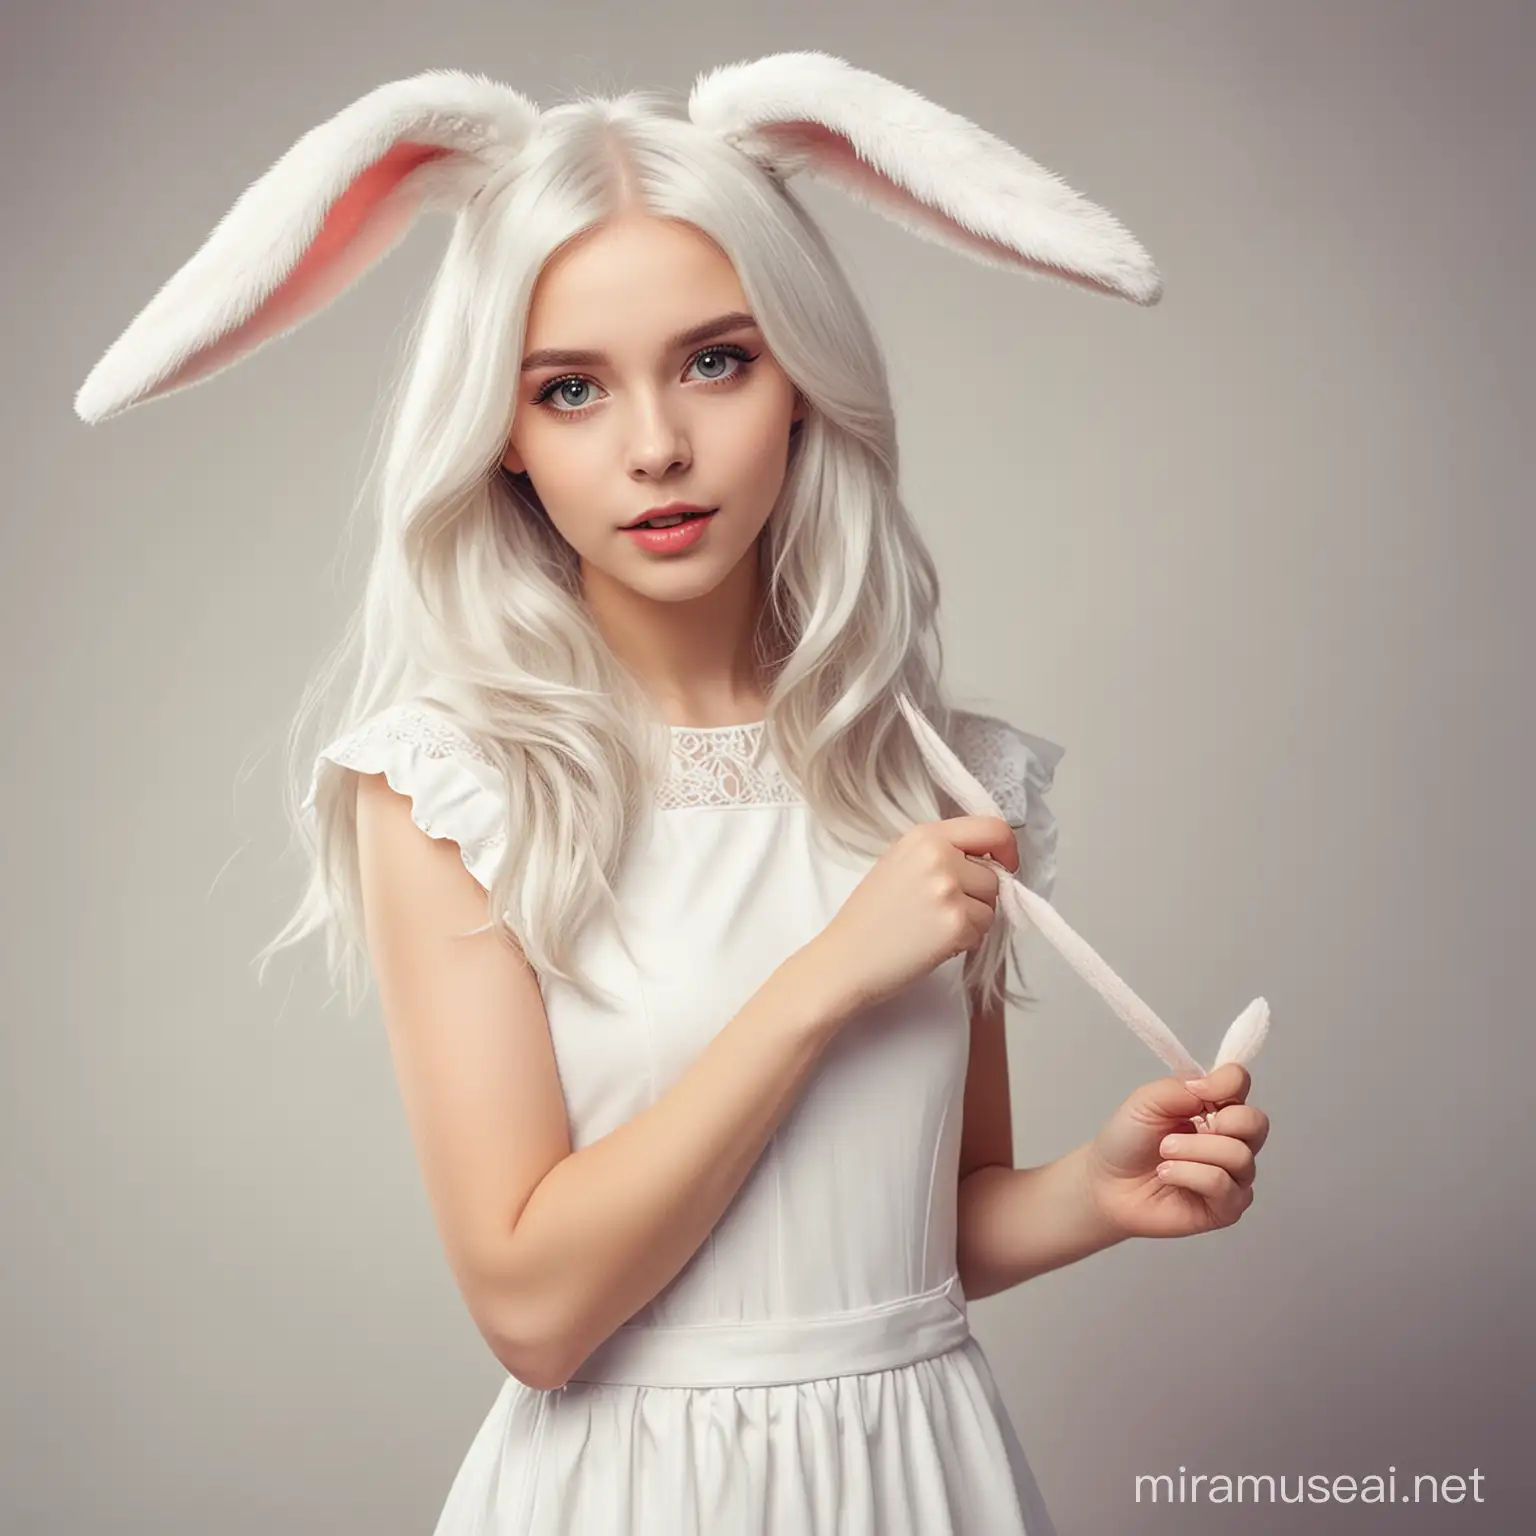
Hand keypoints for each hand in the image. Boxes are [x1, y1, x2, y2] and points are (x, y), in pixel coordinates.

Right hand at [802, 816, 1018, 1022]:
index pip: (991, 828)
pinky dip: (965, 941)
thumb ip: (942, 854)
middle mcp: (940, 856)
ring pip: (991, 904)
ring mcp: (949, 889)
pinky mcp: (957, 923)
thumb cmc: (868, 917)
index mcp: (925, 835)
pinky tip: (933, 943)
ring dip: (973, 920)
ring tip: (933, 928)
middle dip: (978, 896)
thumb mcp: (900, 863)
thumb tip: (988, 863)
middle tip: (942, 911)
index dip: (1006, 849)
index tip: (1003, 867)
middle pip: (993, 874)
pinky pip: (983, 930)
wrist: (845, 958)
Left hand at [1082, 1063, 1269, 1239]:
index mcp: (1214, 1107)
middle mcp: (1230, 1140)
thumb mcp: (1147, 1100)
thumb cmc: (1127, 1141)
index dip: (1225, 1083)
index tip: (1195, 1090)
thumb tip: (1210, 1086)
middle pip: (1256, 1122)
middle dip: (1223, 1121)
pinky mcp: (1226, 1207)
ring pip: (1239, 1156)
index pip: (1240, 1083)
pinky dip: (1189, 1174)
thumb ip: (1181, 1086)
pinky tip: (1167, 1174)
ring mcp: (1233, 1175)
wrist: (1106, 1183)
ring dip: (1193, 1150)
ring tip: (1164, 1153)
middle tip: (1183, 1128)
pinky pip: (1223, 1185)